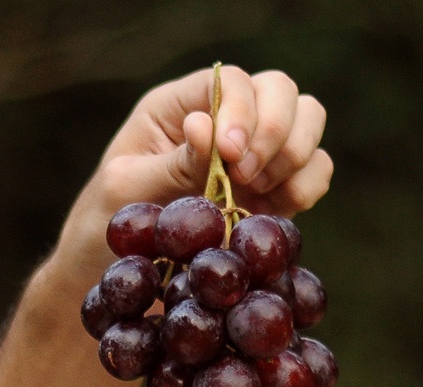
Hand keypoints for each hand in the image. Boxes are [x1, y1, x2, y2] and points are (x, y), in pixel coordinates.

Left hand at [36, 66, 332, 305]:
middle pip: (279, 90)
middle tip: (248, 175)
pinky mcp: (274, 189)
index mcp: (178, 107)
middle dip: (275, 130)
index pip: (230, 81)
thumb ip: (172, 161)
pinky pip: (316, 169)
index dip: (242, 110)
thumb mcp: (126, 190)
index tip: (232, 155)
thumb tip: (205, 126)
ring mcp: (253, 152)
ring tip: (260, 191)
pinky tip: (275, 209)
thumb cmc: (106, 222)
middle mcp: (222, 120)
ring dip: (295, 154)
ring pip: (308, 120)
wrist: (116, 271)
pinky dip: (308, 185)